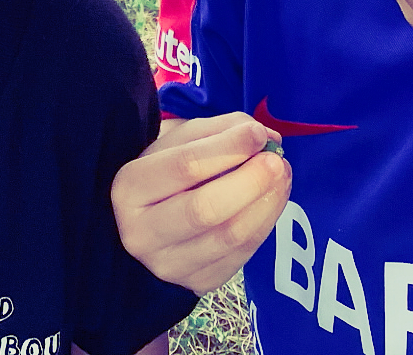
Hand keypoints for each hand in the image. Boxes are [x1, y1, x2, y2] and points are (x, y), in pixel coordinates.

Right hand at [111, 114, 290, 292]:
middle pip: (204, 210)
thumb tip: (263, 137)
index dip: (228, 148)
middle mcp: (141, 233)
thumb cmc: (168, 171)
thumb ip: (222, 131)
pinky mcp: (198, 282)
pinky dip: (266, 223)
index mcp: (129, 188)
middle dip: (249, 182)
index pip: (184, 166)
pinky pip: (242, 255)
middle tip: (277, 161)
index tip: (257, 134)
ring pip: (228, 236)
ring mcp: (168, 265)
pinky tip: (274, 199)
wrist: (152, 221)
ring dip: (266, 202)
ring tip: (283, 176)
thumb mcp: (181, 140)